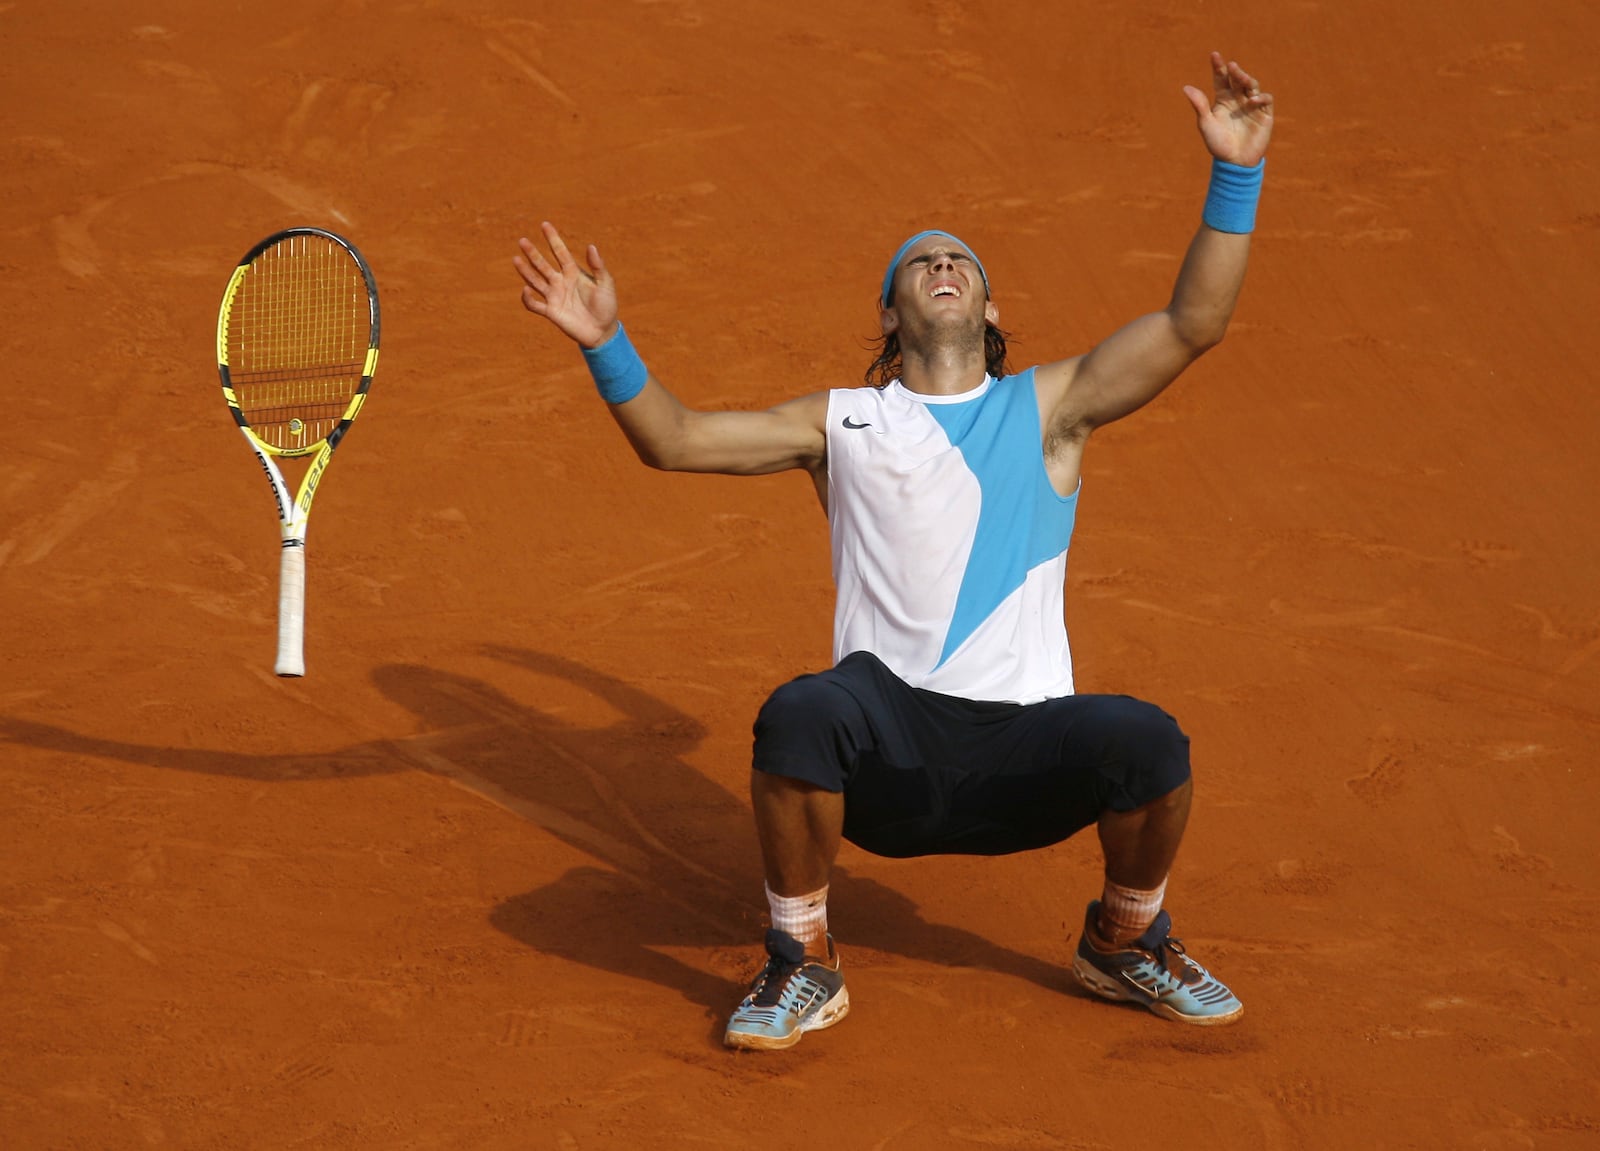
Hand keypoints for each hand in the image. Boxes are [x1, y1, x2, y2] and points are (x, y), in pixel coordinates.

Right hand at [513, 221, 619, 348]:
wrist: (603, 331)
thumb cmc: (607, 306)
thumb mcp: (606, 284)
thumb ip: (598, 266)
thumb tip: (591, 246)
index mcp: (573, 273)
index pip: (560, 252)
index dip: (553, 239)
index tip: (545, 224)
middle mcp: (561, 282)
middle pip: (543, 264)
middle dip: (532, 253)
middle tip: (522, 241)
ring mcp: (554, 296)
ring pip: (535, 280)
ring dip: (525, 271)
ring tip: (516, 259)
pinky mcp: (551, 312)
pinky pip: (534, 304)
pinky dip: (528, 298)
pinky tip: (526, 290)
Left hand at [1183, 52, 1272, 166]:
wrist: (1234, 162)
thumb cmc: (1217, 144)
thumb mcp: (1206, 124)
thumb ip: (1199, 105)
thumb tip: (1186, 87)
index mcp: (1222, 100)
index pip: (1221, 79)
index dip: (1218, 67)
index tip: (1214, 55)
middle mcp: (1237, 99)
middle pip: (1237, 79)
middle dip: (1235, 71)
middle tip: (1231, 66)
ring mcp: (1251, 105)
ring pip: (1252, 85)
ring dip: (1247, 79)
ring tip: (1241, 77)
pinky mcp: (1264, 114)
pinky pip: (1265, 99)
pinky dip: (1260, 97)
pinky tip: (1251, 101)